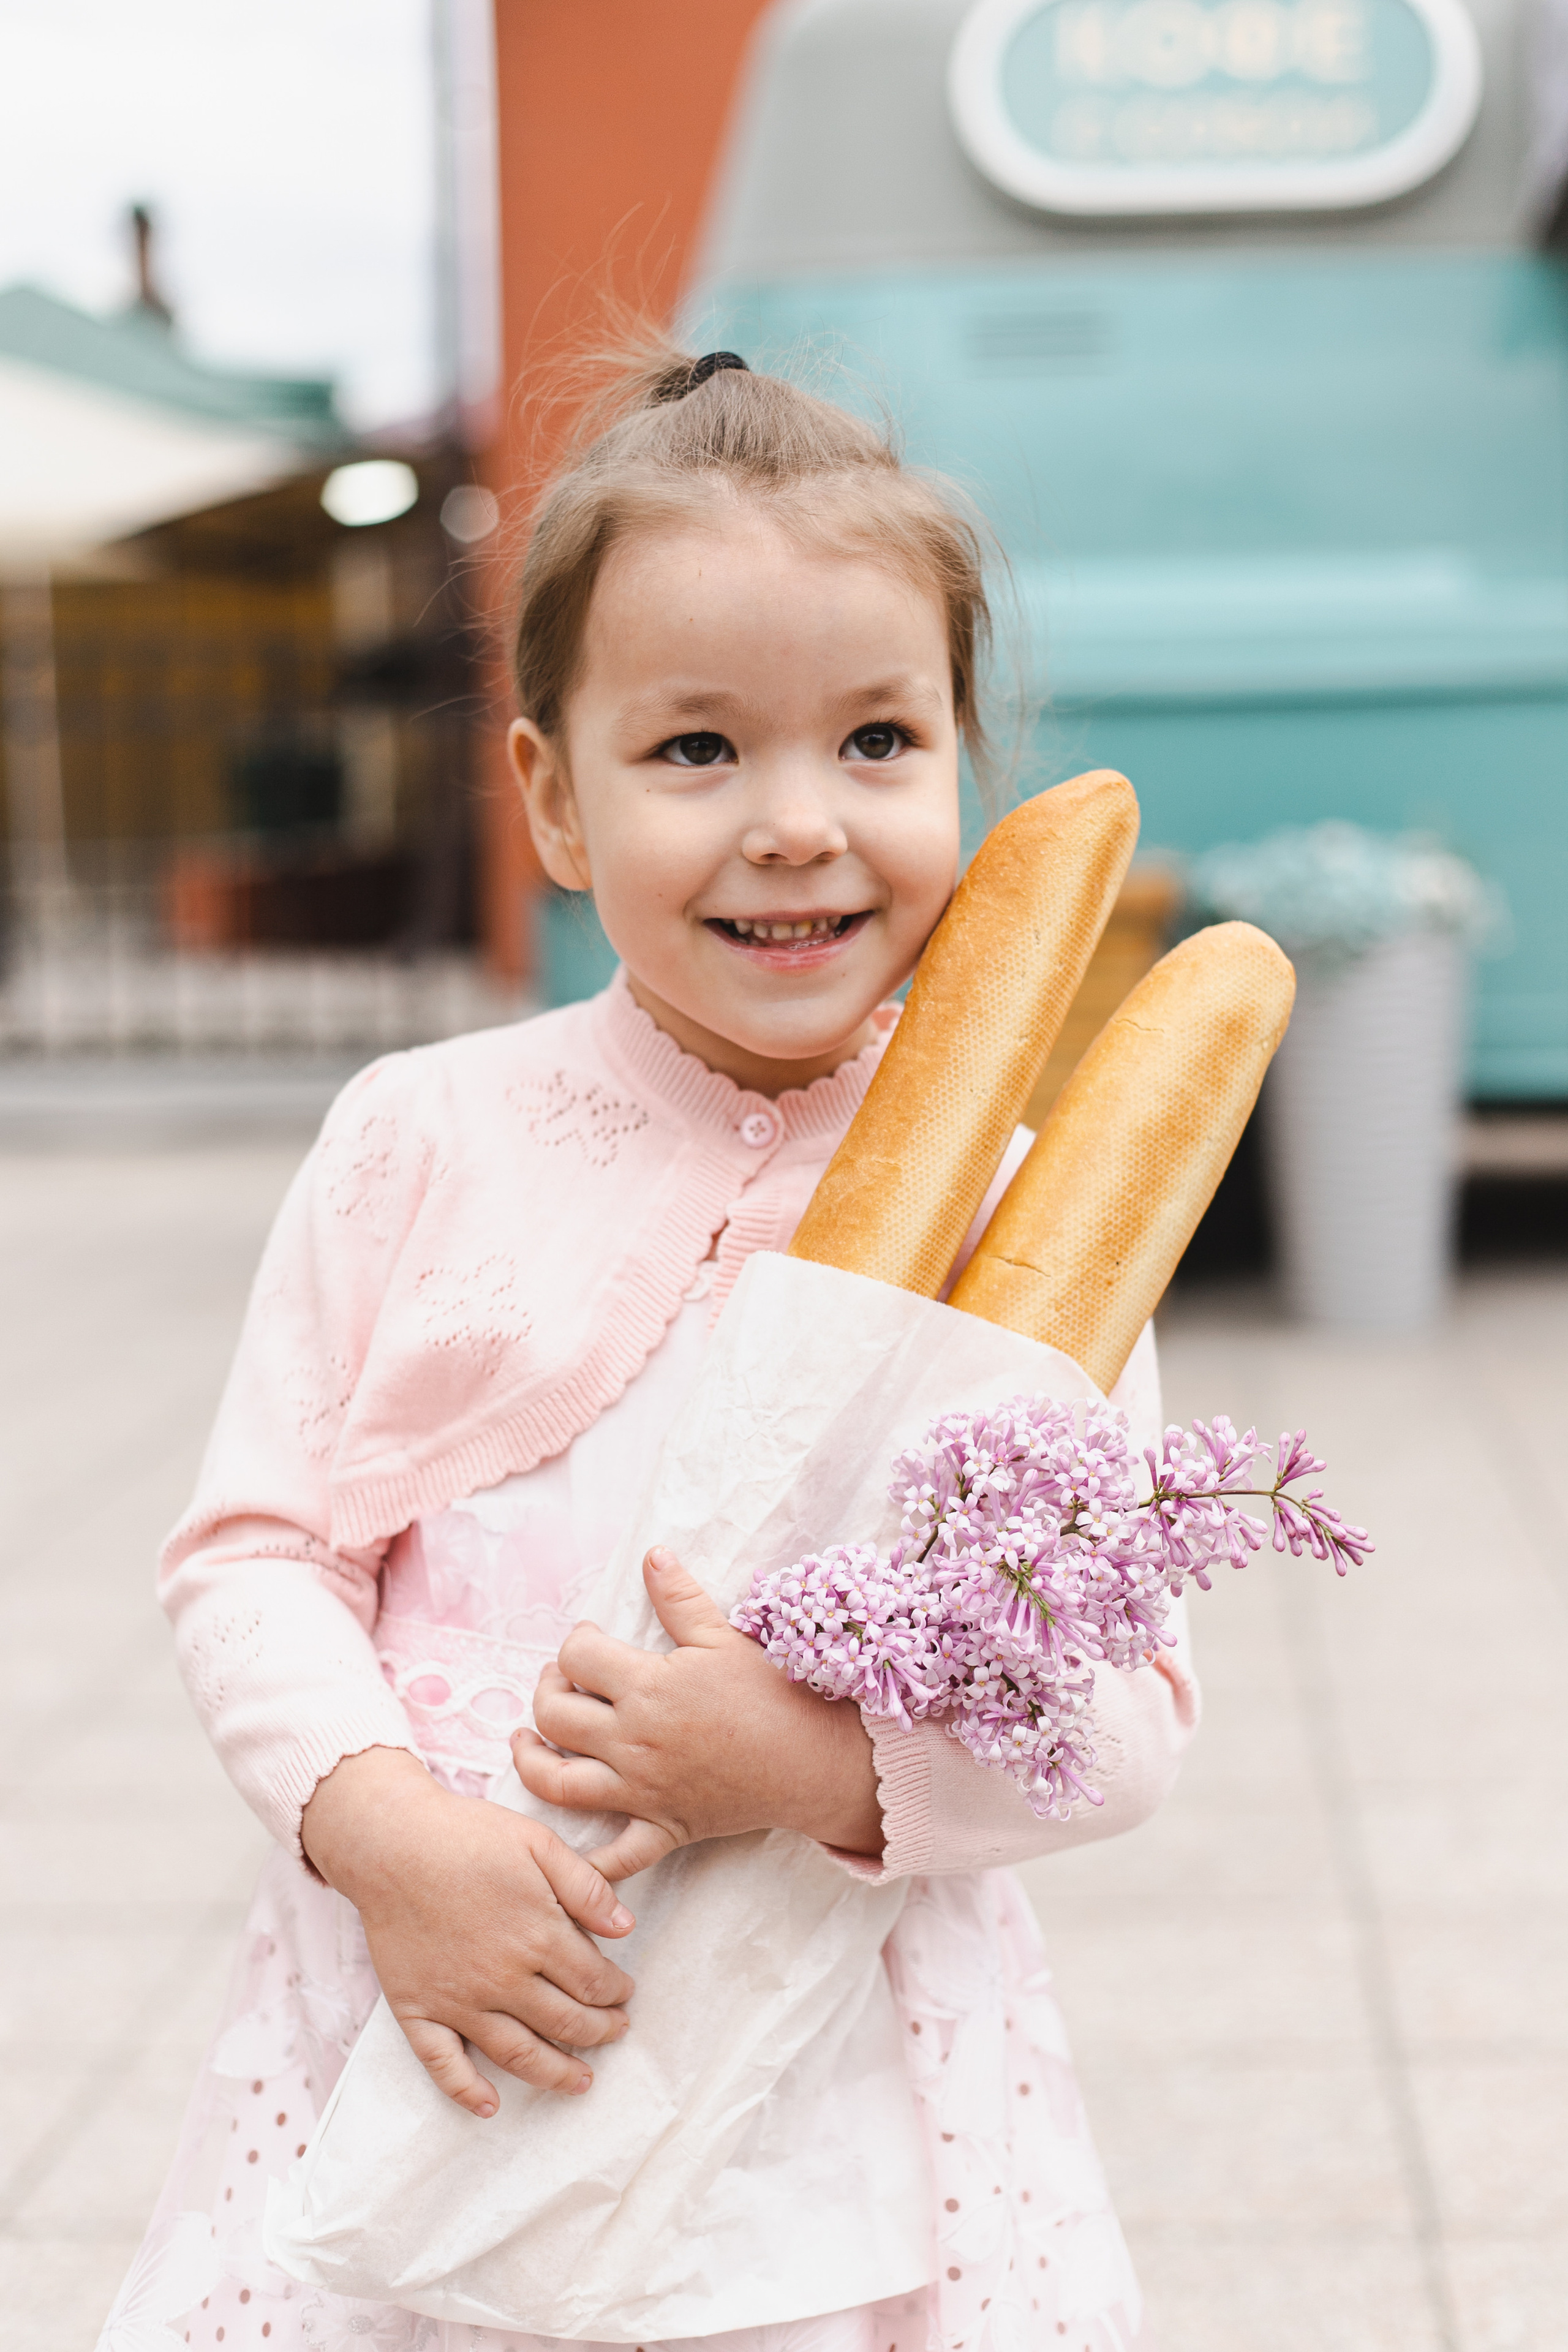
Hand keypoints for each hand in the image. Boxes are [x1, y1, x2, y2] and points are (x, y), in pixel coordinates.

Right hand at [300, 1746, 635, 2116]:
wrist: (391, 1842)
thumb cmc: (467, 1836)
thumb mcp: (539, 1842)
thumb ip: (586, 1887)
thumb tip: (626, 1928)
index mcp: (537, 1936)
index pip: (593, 1982)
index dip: (616, 1993)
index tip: (625, 1994)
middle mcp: (502, 1979)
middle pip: (565, 2023)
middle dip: (598, 2032)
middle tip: (616, 2033)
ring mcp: (458, 2001)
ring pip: (518, 2054)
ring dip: (555, 2074)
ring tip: (581, 2082)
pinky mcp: (418, 2011)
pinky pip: (443, 2065)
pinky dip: (467, 2091)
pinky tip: (490, 2107)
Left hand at [511, 1546, 883, 1879]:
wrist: (812, 1759)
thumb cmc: (772, 1693)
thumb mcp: (723, 1637)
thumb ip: (680, 1597)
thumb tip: (652, 1554)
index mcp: (647, 1688)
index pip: (577, 1657)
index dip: (576, 1642)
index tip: (589, 1639)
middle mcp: (634, 1741)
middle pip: (554, 1716)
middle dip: (548, 1690)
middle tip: (563, 1681)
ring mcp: (642, 1789)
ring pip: (559, 1783)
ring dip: (531, 1761)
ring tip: (527, 1741)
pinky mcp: (662, 1827)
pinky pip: (614, 1857)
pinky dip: (586, 1863)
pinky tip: (564, 1850)